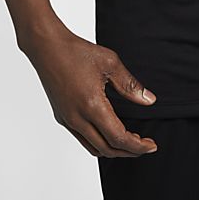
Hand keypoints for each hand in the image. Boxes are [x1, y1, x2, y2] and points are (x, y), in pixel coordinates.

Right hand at [19, 21, 159, 156]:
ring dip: (113, 149)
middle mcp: (77, 118)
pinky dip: (99, 142)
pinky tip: (109, 130)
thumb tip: (149, 100)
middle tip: (144, 146)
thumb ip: (130, 85)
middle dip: (129, 151)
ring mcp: (68, 119)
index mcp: (91, 106)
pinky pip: (83, 138)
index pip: (118, 138)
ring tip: (130, 141)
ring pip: (93, 147)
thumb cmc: (76, 52)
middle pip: (107, 149)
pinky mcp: (62, 117)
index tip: (151, 145)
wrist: (47, 48)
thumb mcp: (110, 63)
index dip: (138, 146)